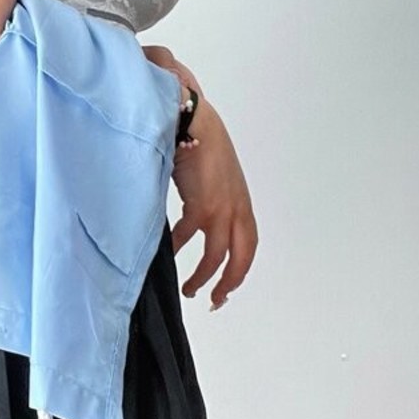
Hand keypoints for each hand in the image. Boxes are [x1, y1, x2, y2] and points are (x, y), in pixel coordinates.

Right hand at [140, 46, 256, 309]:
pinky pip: (189, 237)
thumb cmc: (195, 136)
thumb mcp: (208, 173)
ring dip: (204, 276)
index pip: (248, 240)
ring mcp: (222, 206)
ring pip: (218, 256)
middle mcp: (236, 205)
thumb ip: (204, 196)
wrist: (190, 118)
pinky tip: (170, 253)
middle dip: (230, 282)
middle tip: (216, 300)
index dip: (240, 266)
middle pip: (243, 256)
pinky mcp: (203, 204)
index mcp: (239, 198)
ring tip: (190, 289)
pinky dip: (179, 248)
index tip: (228, 284)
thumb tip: (189, 222)